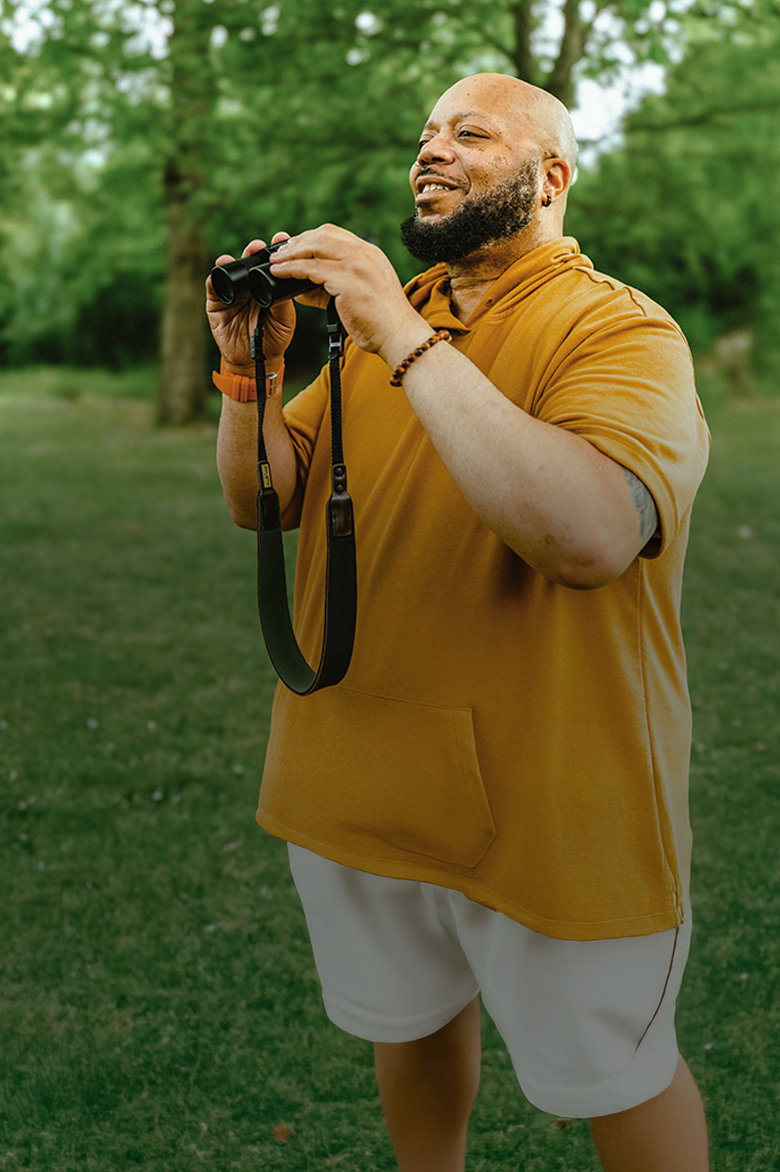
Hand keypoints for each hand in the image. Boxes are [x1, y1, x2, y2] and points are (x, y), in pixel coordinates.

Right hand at [205, 232, 295, 374]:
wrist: (255, 361)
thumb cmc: (273, 339)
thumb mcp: (285, 320)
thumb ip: (283, 302)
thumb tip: (282, 281)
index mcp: (267, 287)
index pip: (270, 264)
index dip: (275, 251)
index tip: (282, 239)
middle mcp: (249, 286)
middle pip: (250, 262)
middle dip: (255, 250)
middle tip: (260, 246)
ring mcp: (232, 293)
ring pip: (231, 270)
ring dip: (235, 259)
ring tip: (243, 254)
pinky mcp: (216, 302)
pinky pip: (213, 285)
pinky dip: (216, 276)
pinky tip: (221, 268)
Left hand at [267, 225, 429, 366]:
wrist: (399, 336)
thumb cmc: (380, 322)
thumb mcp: (359, 296)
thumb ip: (332, 287)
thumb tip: (303, 289)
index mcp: (370, 254)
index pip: (334, 234)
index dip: (310, 238)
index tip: (294, 247)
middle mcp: (364, 254)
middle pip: (323, 235)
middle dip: (297, 242)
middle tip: (279, 252)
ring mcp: (357, 266)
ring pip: (315, 248)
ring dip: (290, 253)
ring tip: (274, 261)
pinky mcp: (347, 282)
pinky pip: (312, 269)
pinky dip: (292, 269)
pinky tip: (279, 273)